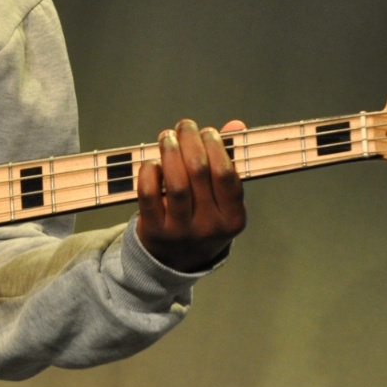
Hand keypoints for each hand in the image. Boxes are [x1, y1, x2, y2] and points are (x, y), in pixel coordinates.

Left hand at [135, 118, 246, 271]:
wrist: (177, 260)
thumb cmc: (203, 218)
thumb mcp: (223, 200)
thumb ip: (228, 161)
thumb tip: (236, 125)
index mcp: (233, 218)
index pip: (226, 175)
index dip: (216, 146)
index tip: (207, 131)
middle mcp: (209, 227)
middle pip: (199, 172)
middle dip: (191, 141)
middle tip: (184, 126)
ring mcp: (181, 231)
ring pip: (175, 183)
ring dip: (170, 152)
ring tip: (167, 137)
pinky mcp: (155, 231)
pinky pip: (149, 195)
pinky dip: (149, 173)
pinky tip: (152, 162)